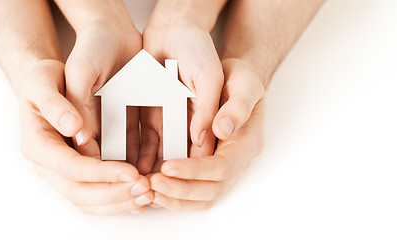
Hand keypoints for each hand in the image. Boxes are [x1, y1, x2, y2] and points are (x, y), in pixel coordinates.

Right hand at [19, 60, 152, 214]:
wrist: (47, 85)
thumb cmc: (43, 79)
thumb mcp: (42, 81)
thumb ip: (55, 104)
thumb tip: (74, 129)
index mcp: (38, 145)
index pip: (71, 168)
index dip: (102, 173)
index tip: (131, 173)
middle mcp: (48, 166)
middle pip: (80, 193)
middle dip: (115, 194)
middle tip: (146, 189)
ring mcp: (62, 173)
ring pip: (90, 201)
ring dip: (120, 202)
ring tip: (149, 195)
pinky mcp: (78, 174)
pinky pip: (98, 196)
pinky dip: (120, 200)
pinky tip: (142, 197)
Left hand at [149, 58, 265, 210]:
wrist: (233, 81)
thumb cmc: (240, 80)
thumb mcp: (244, 83)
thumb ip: (236, 106)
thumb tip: (222, 130)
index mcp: (247, 142)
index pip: (223, 166)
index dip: (195, 170)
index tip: (168, 167)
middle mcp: (236, 160)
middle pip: (211, 189)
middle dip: (180, 190)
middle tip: (151, 184)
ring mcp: (221, 166)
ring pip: (200, 196)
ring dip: (174, 198)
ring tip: (148, 192)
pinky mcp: (205, 166)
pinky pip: (191, 188)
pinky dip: (172, 193)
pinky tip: (150, 189)